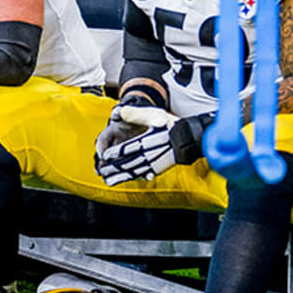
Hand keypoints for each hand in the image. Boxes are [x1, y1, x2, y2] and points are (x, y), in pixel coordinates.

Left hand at [95, 103, 211, 185]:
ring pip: (133, 172)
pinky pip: (142, 175)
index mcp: (144, 142)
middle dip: (112, 168)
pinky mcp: (158, 169)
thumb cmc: (171, 125)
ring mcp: (153, 164)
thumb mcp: (152, 115)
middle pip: (126, 163)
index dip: (113, 153)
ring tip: (109, 180)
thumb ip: (133, 114)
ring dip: (119, 177)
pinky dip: (133, 178)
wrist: (190, 138)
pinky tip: (128, 180)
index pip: (125, 149)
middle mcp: (147, 155)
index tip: (104, 156)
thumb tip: (117, 112)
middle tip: (102, 171)